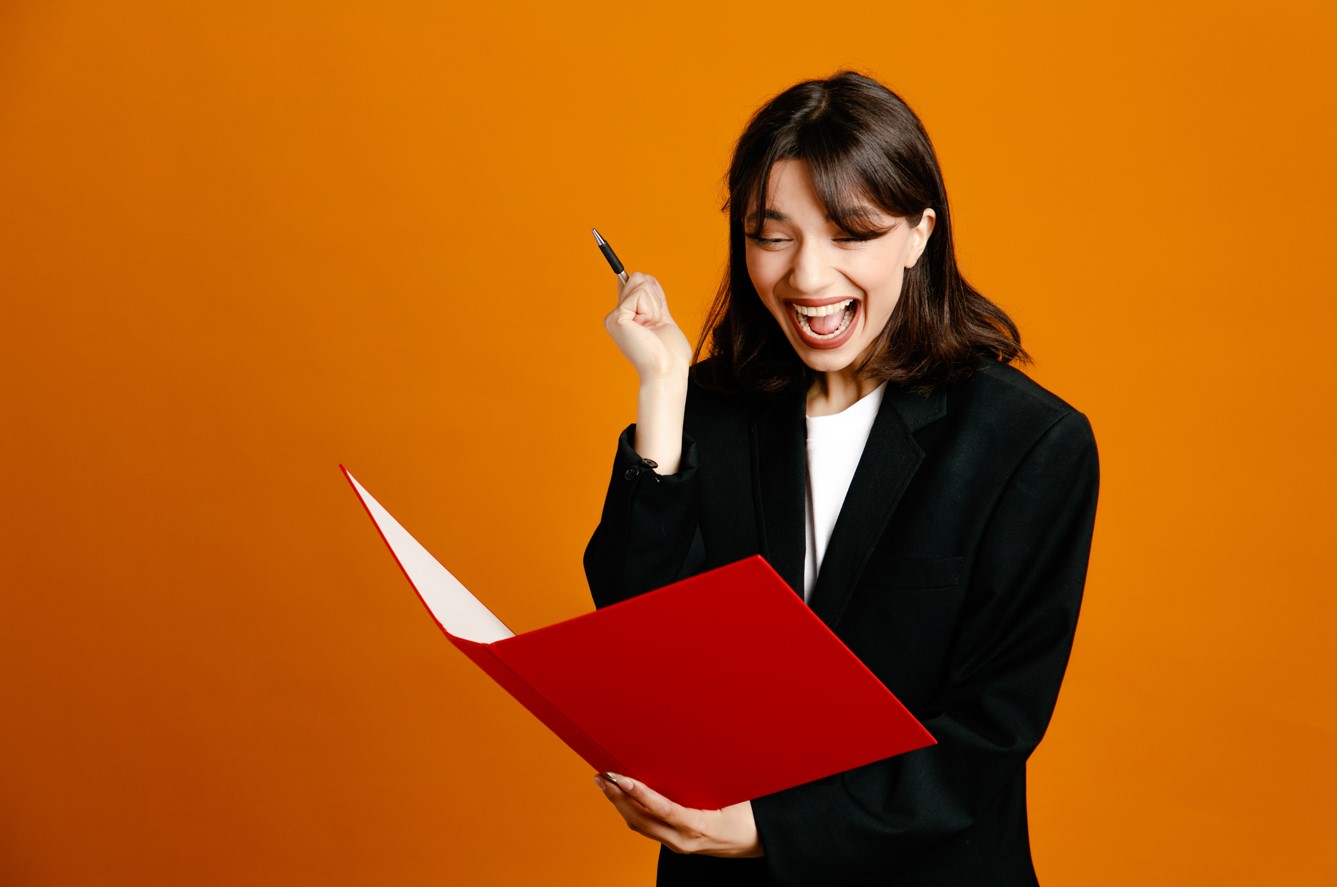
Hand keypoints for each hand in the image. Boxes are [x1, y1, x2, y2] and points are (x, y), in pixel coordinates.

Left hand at [593, 773, 762, 857]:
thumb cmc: (750, 816)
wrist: (760, 843)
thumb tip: (689, 751)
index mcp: (699, 827)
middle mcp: (683, 841)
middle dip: (618, 798)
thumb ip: (710, 779)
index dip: (639, 794)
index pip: (662, 810)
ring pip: (641, 825)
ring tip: (606, 784)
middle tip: (602, 777)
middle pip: (641, 820)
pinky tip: (625, 799)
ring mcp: (678, 845)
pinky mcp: (677, 843)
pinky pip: (649, 828)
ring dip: (620, 805)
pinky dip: (633, 811)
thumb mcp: (734, 795)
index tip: (620, 778)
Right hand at [603, 271, 691, 382]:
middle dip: (655, 298)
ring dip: (655, 307)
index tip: (655, 308)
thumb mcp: (662, 317)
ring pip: (641, 285)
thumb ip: (653, 299)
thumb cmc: (669, 353)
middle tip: (655, 324)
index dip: (650, 288)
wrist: (667, 370)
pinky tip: (647, 328)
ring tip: (651, 328)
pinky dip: (651, 310)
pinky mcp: (617, 318)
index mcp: (624, 317)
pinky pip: (640, 295)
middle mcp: (615, 316)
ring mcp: (613, 317)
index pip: (634, 284)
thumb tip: (645, 277)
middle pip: (637, 278)